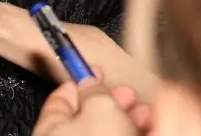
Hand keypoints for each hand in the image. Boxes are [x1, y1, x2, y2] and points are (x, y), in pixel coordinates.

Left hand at [33, 77, 152, 135]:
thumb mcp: (100, 109)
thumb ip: (94, 91)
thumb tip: (90, 79)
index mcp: (52, 129)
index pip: (62, 98)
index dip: (82, 81)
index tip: (98, 71)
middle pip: (89, 118)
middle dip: (113, 103)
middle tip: (130, 95)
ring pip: (109, 133)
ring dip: (129, 121)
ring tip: (146, 115)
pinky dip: (134, 134)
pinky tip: (149, 129)